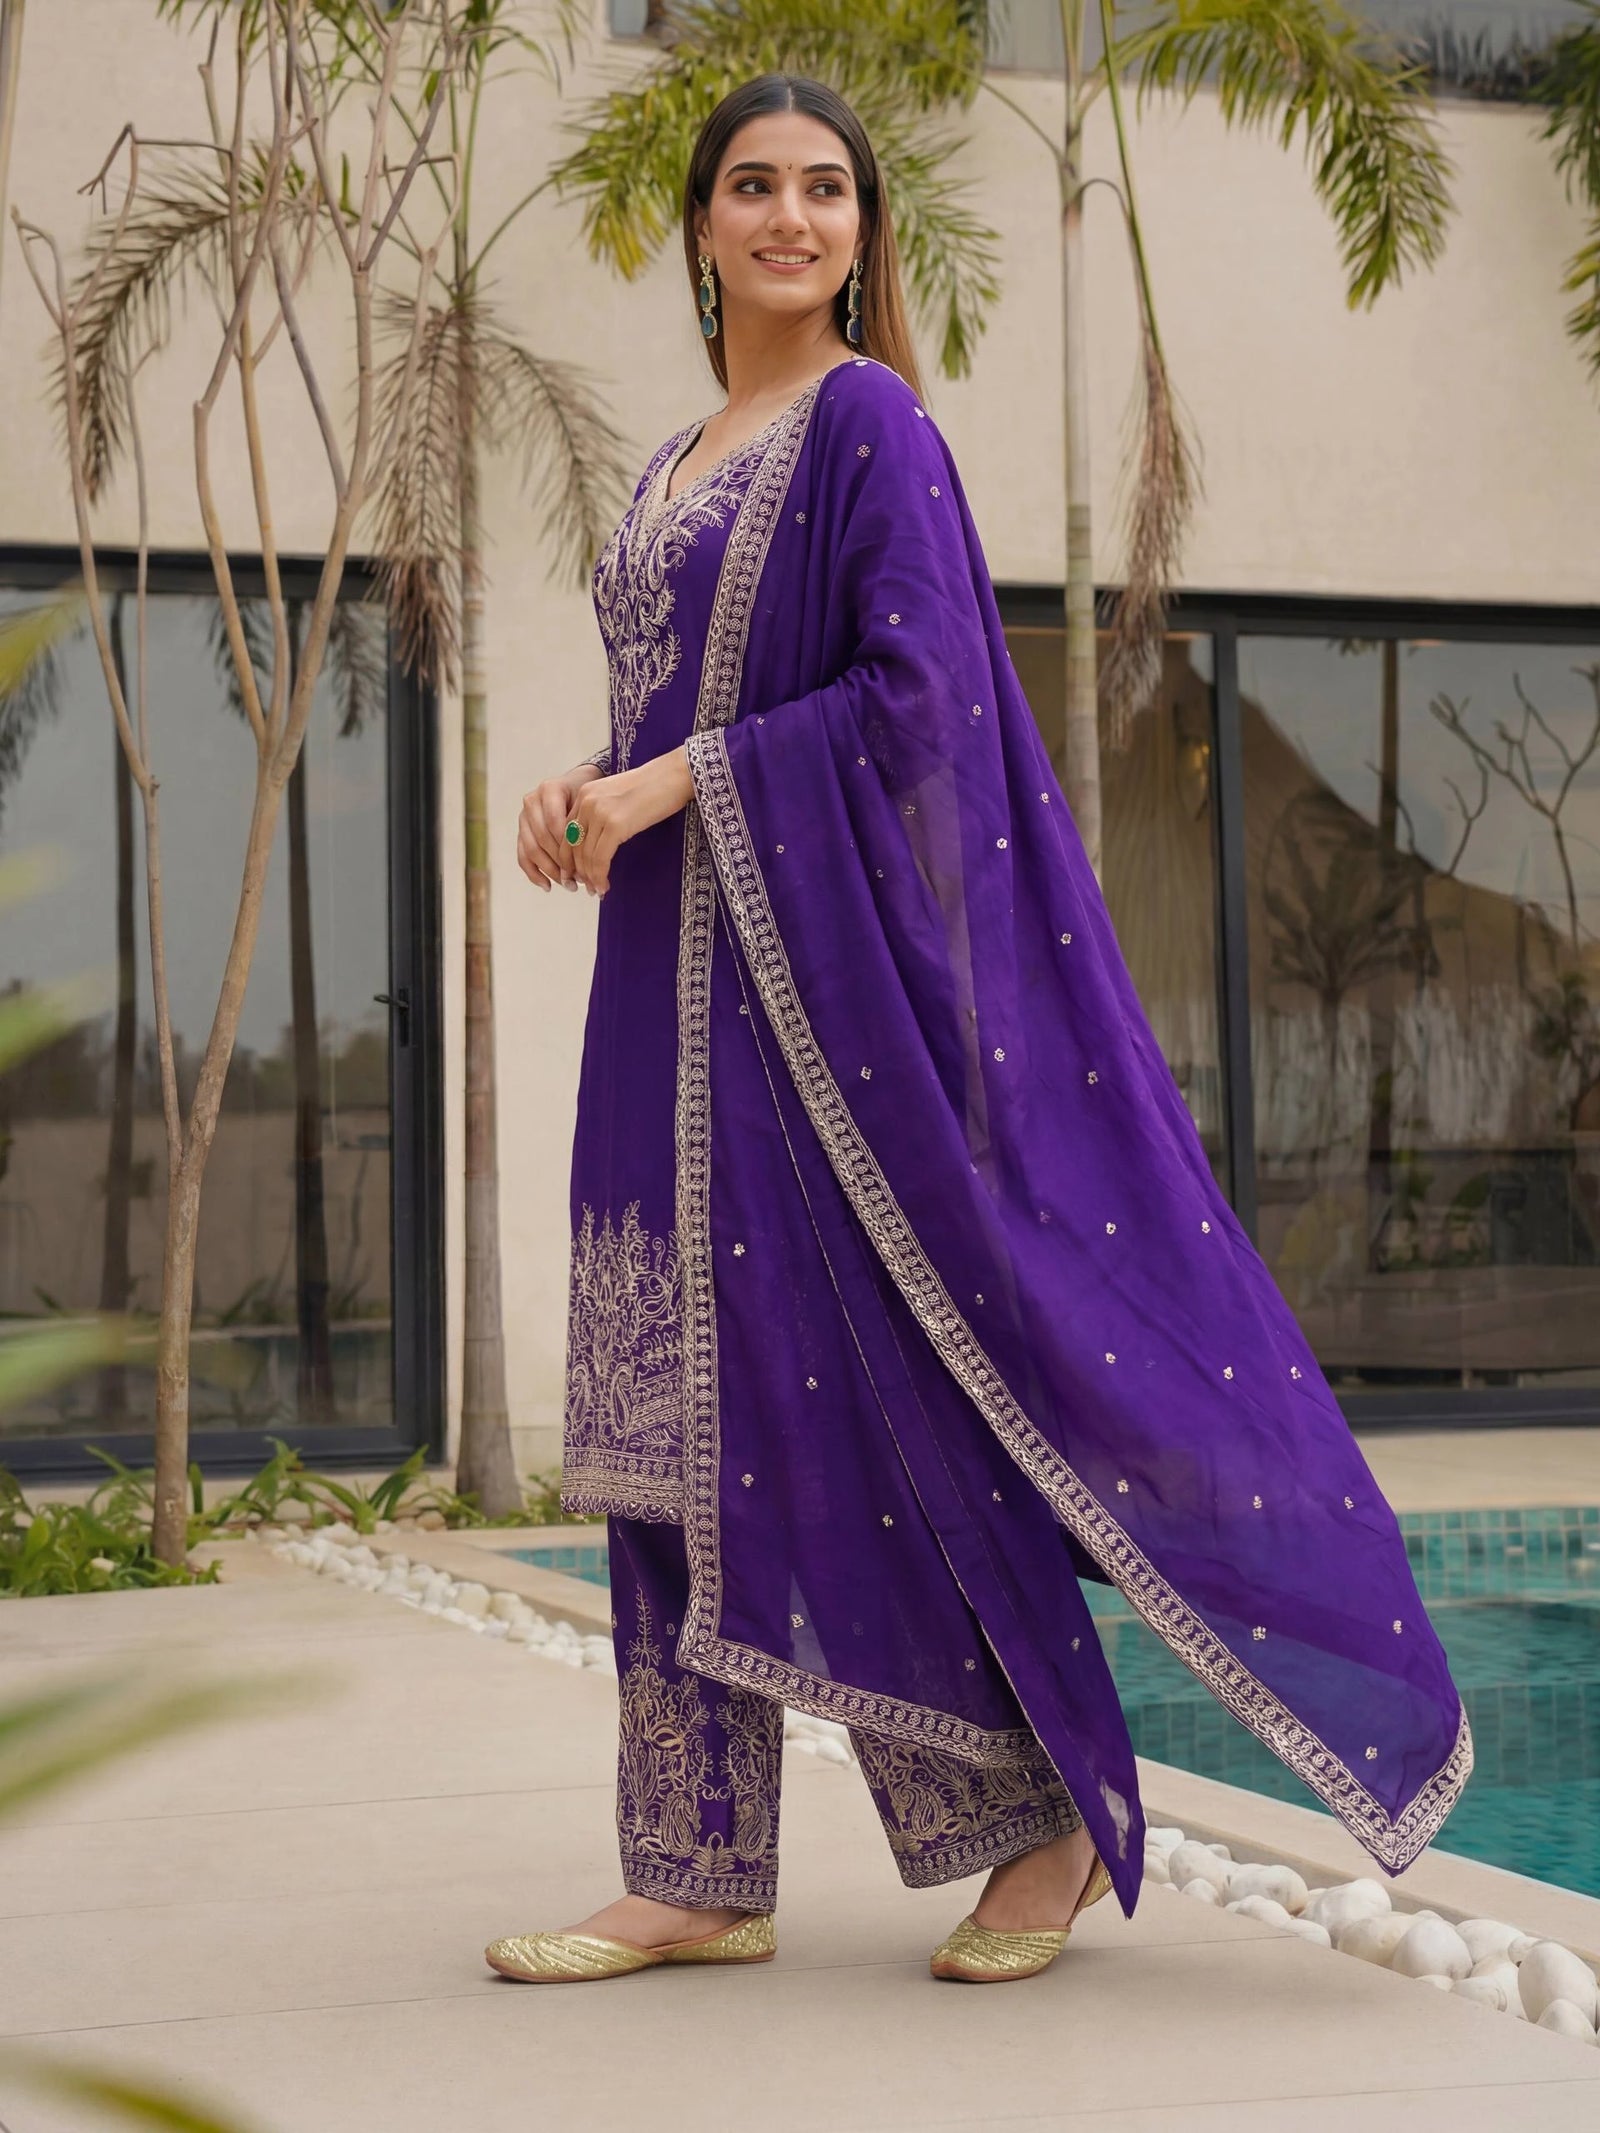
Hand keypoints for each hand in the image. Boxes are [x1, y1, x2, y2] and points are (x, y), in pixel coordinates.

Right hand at [518, 762, 602, 892]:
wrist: (577, 786)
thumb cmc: (587, 795)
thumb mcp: (592, 801)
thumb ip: (587, 822)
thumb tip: (593, 857)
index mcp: (549, 789)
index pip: (555, 823)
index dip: (568, 847)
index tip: (585, 864)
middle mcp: (532, 801)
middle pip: (542, 838)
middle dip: (561, 862)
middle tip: (579, 878)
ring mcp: (524, 817)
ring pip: (531, 849)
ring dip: (550, 871)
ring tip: (569, 885)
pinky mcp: (522, 832)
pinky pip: (523, 856)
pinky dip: (534, 873)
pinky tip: (548, 886)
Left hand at [569, 747, 694, 895]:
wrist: (674, 775)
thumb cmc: (653, 788)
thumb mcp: (618, 797)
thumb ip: (601, 814)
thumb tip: (595, 845)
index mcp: (584, 794)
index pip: (566, 832)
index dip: (568, 858)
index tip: (576, 874)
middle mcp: (586, 802)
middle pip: (572, 846)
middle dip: (578, 872)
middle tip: (587, 888)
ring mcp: (599, 813)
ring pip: (585, 856)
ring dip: (590, 878)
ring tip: (598, 890)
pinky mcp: (615, 825)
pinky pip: (600, 858)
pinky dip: (600, 876)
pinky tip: (605, 886)